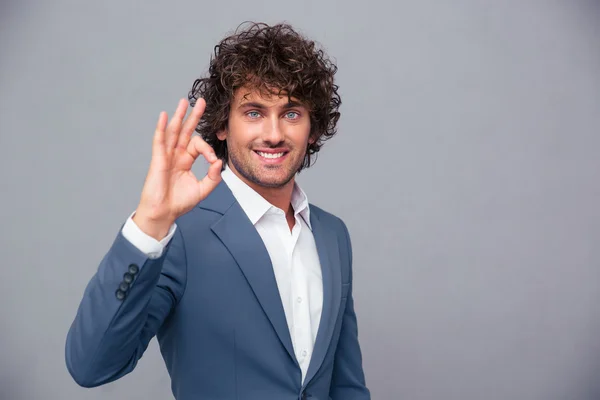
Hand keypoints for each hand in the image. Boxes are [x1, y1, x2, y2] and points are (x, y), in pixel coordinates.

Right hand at [133, 98, 221, 239]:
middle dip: (193, 116)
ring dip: (179, 116)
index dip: (208, 149)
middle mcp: (175, 155)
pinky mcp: (158, 160)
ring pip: (173, 132)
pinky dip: (161, 128)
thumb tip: (218, 162)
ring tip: (184, 102)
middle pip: (185, 131)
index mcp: (185, 161)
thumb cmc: (179, 203)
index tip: (213, 160)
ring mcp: (166, 156)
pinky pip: (159, 141)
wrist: (163, 214)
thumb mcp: (203, 190)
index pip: (197, 145)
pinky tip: (163, 116)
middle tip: (201, 102)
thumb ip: (213, 177)